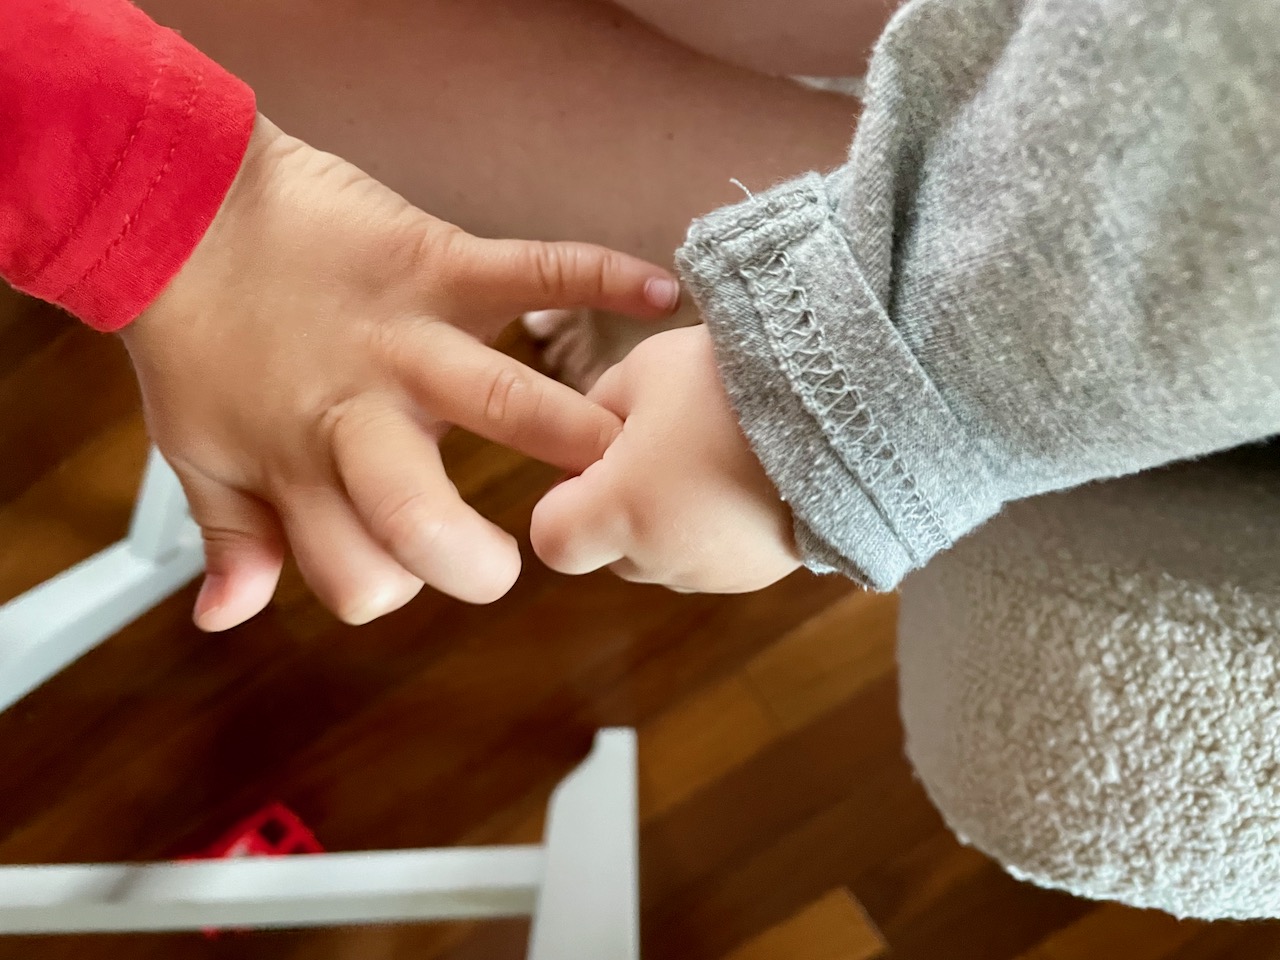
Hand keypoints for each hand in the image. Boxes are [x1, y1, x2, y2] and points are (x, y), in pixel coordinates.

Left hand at [120, 116, 679, 630]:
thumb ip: (231, 540)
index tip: (416, 562)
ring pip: (503, 401)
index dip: (392, 588)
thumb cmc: (193, 341)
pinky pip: (532, 268)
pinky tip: (660, 295)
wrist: (182, 209)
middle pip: (421, 521)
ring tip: (621, 454)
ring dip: (574, 434)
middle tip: (529, 541)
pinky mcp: (435, 264)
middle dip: (480, 560)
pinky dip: (601, 273)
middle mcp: (357, 418)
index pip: (366, 579)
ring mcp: (405, 339)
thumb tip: (224, 619)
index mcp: (302, 473)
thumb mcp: (196, 455)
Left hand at [530, 325, 800, 592]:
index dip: (563, 502)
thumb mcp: (645, 369)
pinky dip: (714, 531)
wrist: (845, 407)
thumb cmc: (728, 381)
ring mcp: (713, 575)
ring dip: (667, 523)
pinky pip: (712, 561)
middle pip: (608, 554)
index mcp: (619, 512)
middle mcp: (660, 559)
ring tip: (710, 460)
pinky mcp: (760, 576)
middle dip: (619, 511)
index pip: (552, 540)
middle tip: (660, 449)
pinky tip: (744, 481)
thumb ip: (598, 407)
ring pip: (661, 560)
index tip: (597, 460)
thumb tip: (590, 433)